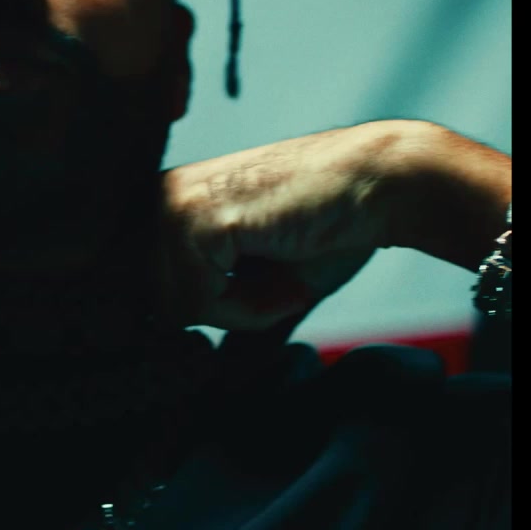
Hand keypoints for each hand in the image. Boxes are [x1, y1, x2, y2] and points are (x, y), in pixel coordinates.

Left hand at [161, 121, 426, 331]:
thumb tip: (161, 342)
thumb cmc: (323, 231)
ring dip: (238, 309)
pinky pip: (199, 303)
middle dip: (222, 311)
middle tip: (277, 281)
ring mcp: (170, 205)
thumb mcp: (243, 272)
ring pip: (174, 310)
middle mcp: (156, 198)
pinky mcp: (194, 220)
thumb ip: (198, 296)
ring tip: (281, 274)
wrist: (379, 187)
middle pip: (158, 307)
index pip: (151, 295)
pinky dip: (248, 307)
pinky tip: (283, 267)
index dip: (209, 308)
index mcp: (164, 204)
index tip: (257, 282)